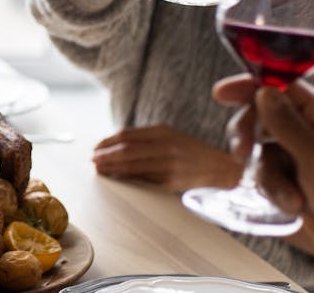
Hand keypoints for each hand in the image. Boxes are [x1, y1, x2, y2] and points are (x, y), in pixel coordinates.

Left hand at [92, 124, 240, 191]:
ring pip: (131, 165)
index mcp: (162, 132)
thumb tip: (115, 146)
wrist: (221, 169)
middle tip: (93, 160)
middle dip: (106, 155)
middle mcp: (164, 146)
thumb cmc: (190, 153)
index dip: (108, 142)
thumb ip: (146, 140)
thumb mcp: (170, 137)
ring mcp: (167, 164)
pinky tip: (116, 178)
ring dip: (111, 168)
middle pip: (126, 150)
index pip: (127, 135)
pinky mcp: (170, 181)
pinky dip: (126, 178)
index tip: (96, 148)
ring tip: (99, 169)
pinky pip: (142, 179)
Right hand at [214, 75, 313, 288]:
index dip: (249, 87)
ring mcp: (298, 154)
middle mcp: (309, 130)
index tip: (220, 94)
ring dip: (268, 176)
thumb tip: (262, 91)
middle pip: (261, 117)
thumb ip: (285, 122)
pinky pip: (265, 174)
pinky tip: (293, 204)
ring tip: (289, 197)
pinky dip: (273, 190)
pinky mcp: (291, 178)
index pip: (280, 87)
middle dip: (248, 136)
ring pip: (259, 150)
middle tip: (242, 153)